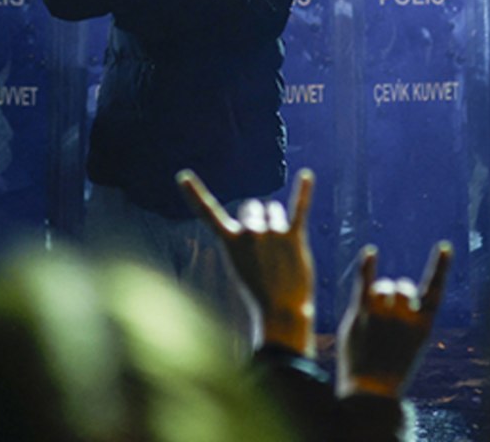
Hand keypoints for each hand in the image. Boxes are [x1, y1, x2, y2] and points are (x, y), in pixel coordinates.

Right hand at [179, 167, 315, 355]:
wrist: (281, 313)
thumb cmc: (260, 292)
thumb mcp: (241, 265)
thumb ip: (245, 238)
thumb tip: (260, 211)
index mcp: (230, 241)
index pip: (208, 213)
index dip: (194, 193)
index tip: (182, 176)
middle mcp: (249, 232)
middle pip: (253, 207)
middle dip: (259, 218)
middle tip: (266, 247)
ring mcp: (272, 233)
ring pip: (274, 210)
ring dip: (278, 223)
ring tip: (282, 252)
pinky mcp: (294, 238)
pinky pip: (299, 209)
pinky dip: (303, 191)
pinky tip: (307, 176)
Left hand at [337, 242, 452, 399]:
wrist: (371, 392)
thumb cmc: (391, 370)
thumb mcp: (409, 345)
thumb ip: (404, 317)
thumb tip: (394, 288)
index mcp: (423, 327)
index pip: (435, 290)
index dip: (440, 267)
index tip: (444, 246)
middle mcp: (405, 317)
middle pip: (403, 287)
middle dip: (397, 292)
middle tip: (389, 310)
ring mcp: (383, 314)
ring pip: (384, 287)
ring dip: (380, 291)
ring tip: (376, 312)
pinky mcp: (361, 315)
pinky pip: (364, 284)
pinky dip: (366, 267)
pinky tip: (369, 253)